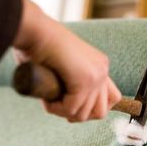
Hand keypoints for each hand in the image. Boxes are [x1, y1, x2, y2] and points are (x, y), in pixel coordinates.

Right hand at [13, 0, 121, 121]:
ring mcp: (95, 75)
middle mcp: (102, 70)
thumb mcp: (64, 67)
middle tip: (62, 109)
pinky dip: (57, 109)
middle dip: (80, 116)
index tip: (73, 107)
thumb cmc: (40, 46)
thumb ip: (73, 83)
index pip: (112, 99)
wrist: (34, 29)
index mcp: (99, 66)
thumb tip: (73, 109)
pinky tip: (47, 100)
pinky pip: (71, 109)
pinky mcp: (84, 79)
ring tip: (51, 101)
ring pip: (85, 114)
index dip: (92, 109)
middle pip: (101, 112)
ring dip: (65, 113)